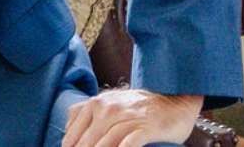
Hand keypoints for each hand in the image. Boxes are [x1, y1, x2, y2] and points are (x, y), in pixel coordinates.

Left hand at [60, 89, 201, 146]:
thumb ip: (88, 113)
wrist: (175, 100)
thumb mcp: (110, 103)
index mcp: (95, 104)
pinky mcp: (145, 127)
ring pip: (105, 144)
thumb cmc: (140, 108)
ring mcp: (127, 117)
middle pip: (87, 142)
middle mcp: (108, 108)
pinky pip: (127, 145)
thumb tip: (67, 137)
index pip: (72, 133)